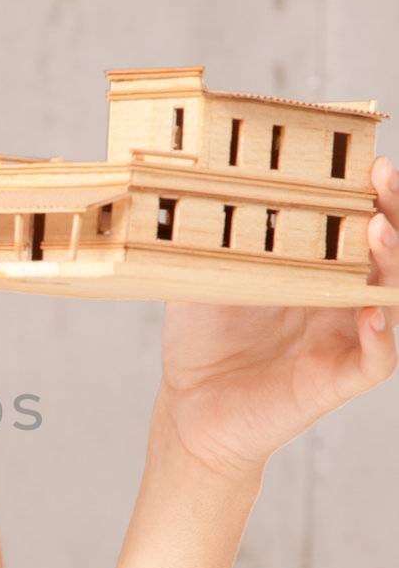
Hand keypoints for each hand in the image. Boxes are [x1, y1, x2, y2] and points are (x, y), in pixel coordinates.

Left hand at [155, 153, 398, 482]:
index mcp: (313, 270)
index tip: (364, 156)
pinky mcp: (337, 379)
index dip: (366, 190)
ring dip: (392, 261)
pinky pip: (377, 359)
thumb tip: (204, 186)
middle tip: (381, 174)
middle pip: (386, 250)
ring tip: (378, 229)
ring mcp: (342, 338)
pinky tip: (372, 312)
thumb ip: (213, 240)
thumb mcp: (201, 279)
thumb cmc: (200, 343)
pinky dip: (381, 336)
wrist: (188, 411)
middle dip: (391, 210)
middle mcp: (337, 300)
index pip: (353, 223)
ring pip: (391, 297)